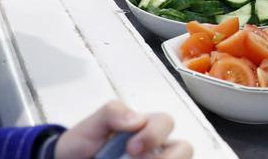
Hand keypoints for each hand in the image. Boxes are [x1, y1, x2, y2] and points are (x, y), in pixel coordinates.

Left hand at [54, 101, 191, 158]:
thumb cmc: (84, 143)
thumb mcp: (92, 124)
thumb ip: (112, 113)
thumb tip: (138, 119)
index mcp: (145, 128)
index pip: (166, 122)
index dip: (154, 134)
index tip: (131, 148)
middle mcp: (156, 148)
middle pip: (184, 149)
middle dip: (169, 157)